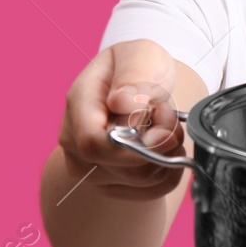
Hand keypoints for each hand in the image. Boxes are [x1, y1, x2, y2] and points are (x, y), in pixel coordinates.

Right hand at [58, 39, 188, 200]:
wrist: (137, 85)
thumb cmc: (137, 66)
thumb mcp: (140, 54)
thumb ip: (133, 76)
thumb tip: (121, 104)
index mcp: (78, 104)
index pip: (93, 144)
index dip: (131, 146)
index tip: (161, 125)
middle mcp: (75, 141)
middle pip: (121, 167)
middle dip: (160, 143)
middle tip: (170, 114)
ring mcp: (90, 166)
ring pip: (138, 181)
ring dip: (168, 155)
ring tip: (168, 127)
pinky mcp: (110, 183)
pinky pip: (149, 192)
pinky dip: (170, 172)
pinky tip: (170, 150)